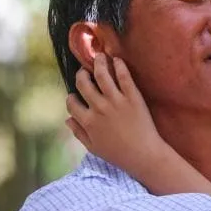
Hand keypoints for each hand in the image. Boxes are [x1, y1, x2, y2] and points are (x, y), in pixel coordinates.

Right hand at [66, 54, 169, 173]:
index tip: (74, 94)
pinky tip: (117, 59)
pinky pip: (124, 76)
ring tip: (100, 56)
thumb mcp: (93, 147)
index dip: (71, 97)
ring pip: (102, 75)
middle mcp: (99, 108)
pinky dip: (119, 65)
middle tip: (84, 70)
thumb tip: (67, 119)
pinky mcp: (133, 96)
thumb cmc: (118, 153)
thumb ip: (78, 132)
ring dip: (99, 63)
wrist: (143, 153)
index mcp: (88, 121)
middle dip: (81, 75)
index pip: (72, 102)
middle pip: (84, 84)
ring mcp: (116, 100)